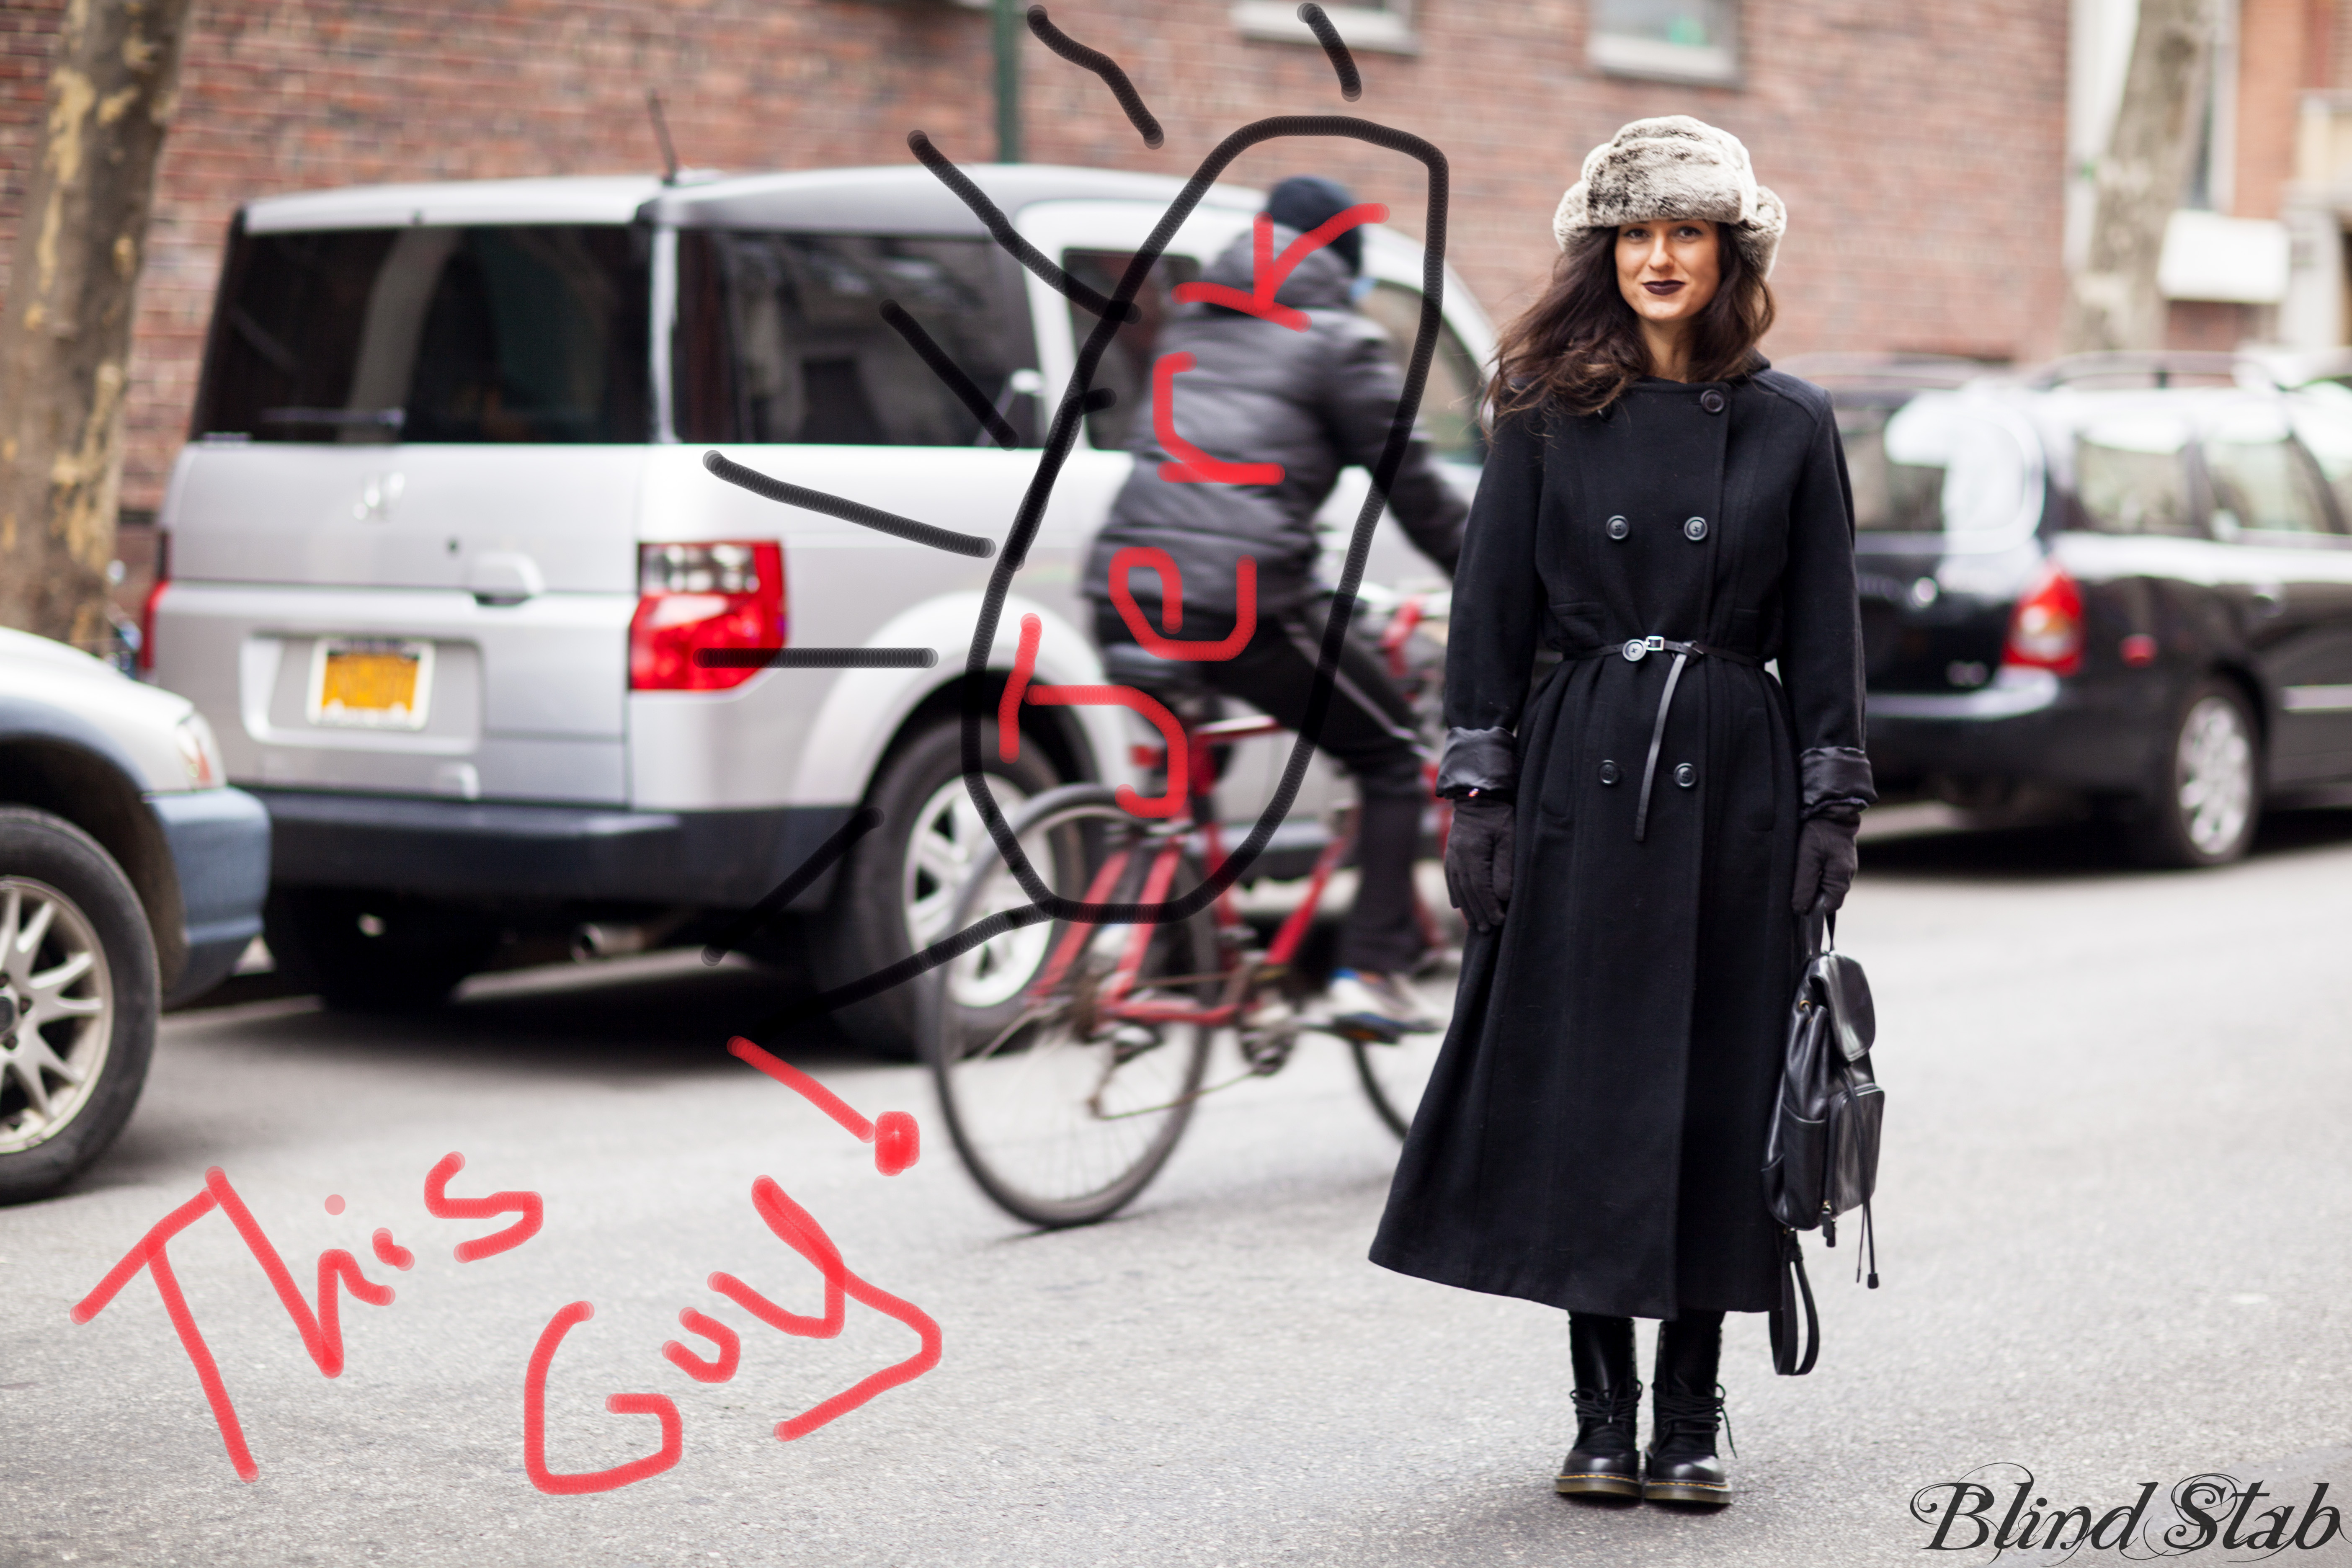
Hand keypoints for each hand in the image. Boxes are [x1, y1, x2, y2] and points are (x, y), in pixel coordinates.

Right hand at [1443, 797, 1514, 932]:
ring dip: (1466, 908)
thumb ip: (1505, 867)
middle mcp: (1457, 858)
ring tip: (1475, 923)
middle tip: (1487, 929)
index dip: (1489, 907)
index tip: (1499, 921)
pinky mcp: (1450, 853)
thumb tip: (1502, 896)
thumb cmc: (1498, 816)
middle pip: (1467, 893)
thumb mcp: (1508, 839)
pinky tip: (1458, 905)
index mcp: (1471, 854)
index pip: (1480, 889)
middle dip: (1477, 913)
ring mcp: (1451, 856)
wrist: (1477, 796)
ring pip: (1457, 889)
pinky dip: (1455, 894)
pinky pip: (1451, 879)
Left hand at [1791, 814, 1859, 914]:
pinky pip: (1827, 873)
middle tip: (1794, 887)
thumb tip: (1801, 909)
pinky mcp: (1838, 857)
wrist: (1828, 807)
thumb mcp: (1806, 859)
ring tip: (1798, 873)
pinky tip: (1804, 865)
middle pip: (1828, 896)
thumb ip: (1804, 885)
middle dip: (1811, 895)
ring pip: (1826, 884)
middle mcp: (1846, 874)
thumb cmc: (1817, 832)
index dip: (1814, 908)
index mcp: (1841, 878)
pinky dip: (1815, 873)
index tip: (1797, 903)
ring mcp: (1844, 865)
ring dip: (1812, 883)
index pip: (1830, 906)